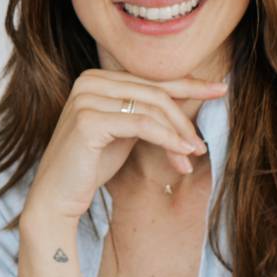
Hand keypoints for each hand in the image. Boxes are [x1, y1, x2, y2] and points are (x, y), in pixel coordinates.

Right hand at [21, 70, 226, 234]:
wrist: (57, 197)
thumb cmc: (90, 166)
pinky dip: (167, 140)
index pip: (151, 80)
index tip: (220, 89)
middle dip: (183, 120)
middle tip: (200, 146)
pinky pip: (142, 125)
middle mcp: (88, 81)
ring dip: (178, 135)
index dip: (189, 85)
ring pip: (152, 108)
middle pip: (155, 92)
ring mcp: (85, 98)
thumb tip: (189, 100)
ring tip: (192, 157)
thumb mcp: (124, 132)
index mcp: (96, 79)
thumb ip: (146, 112)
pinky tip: (181, 156)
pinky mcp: (88, 120)